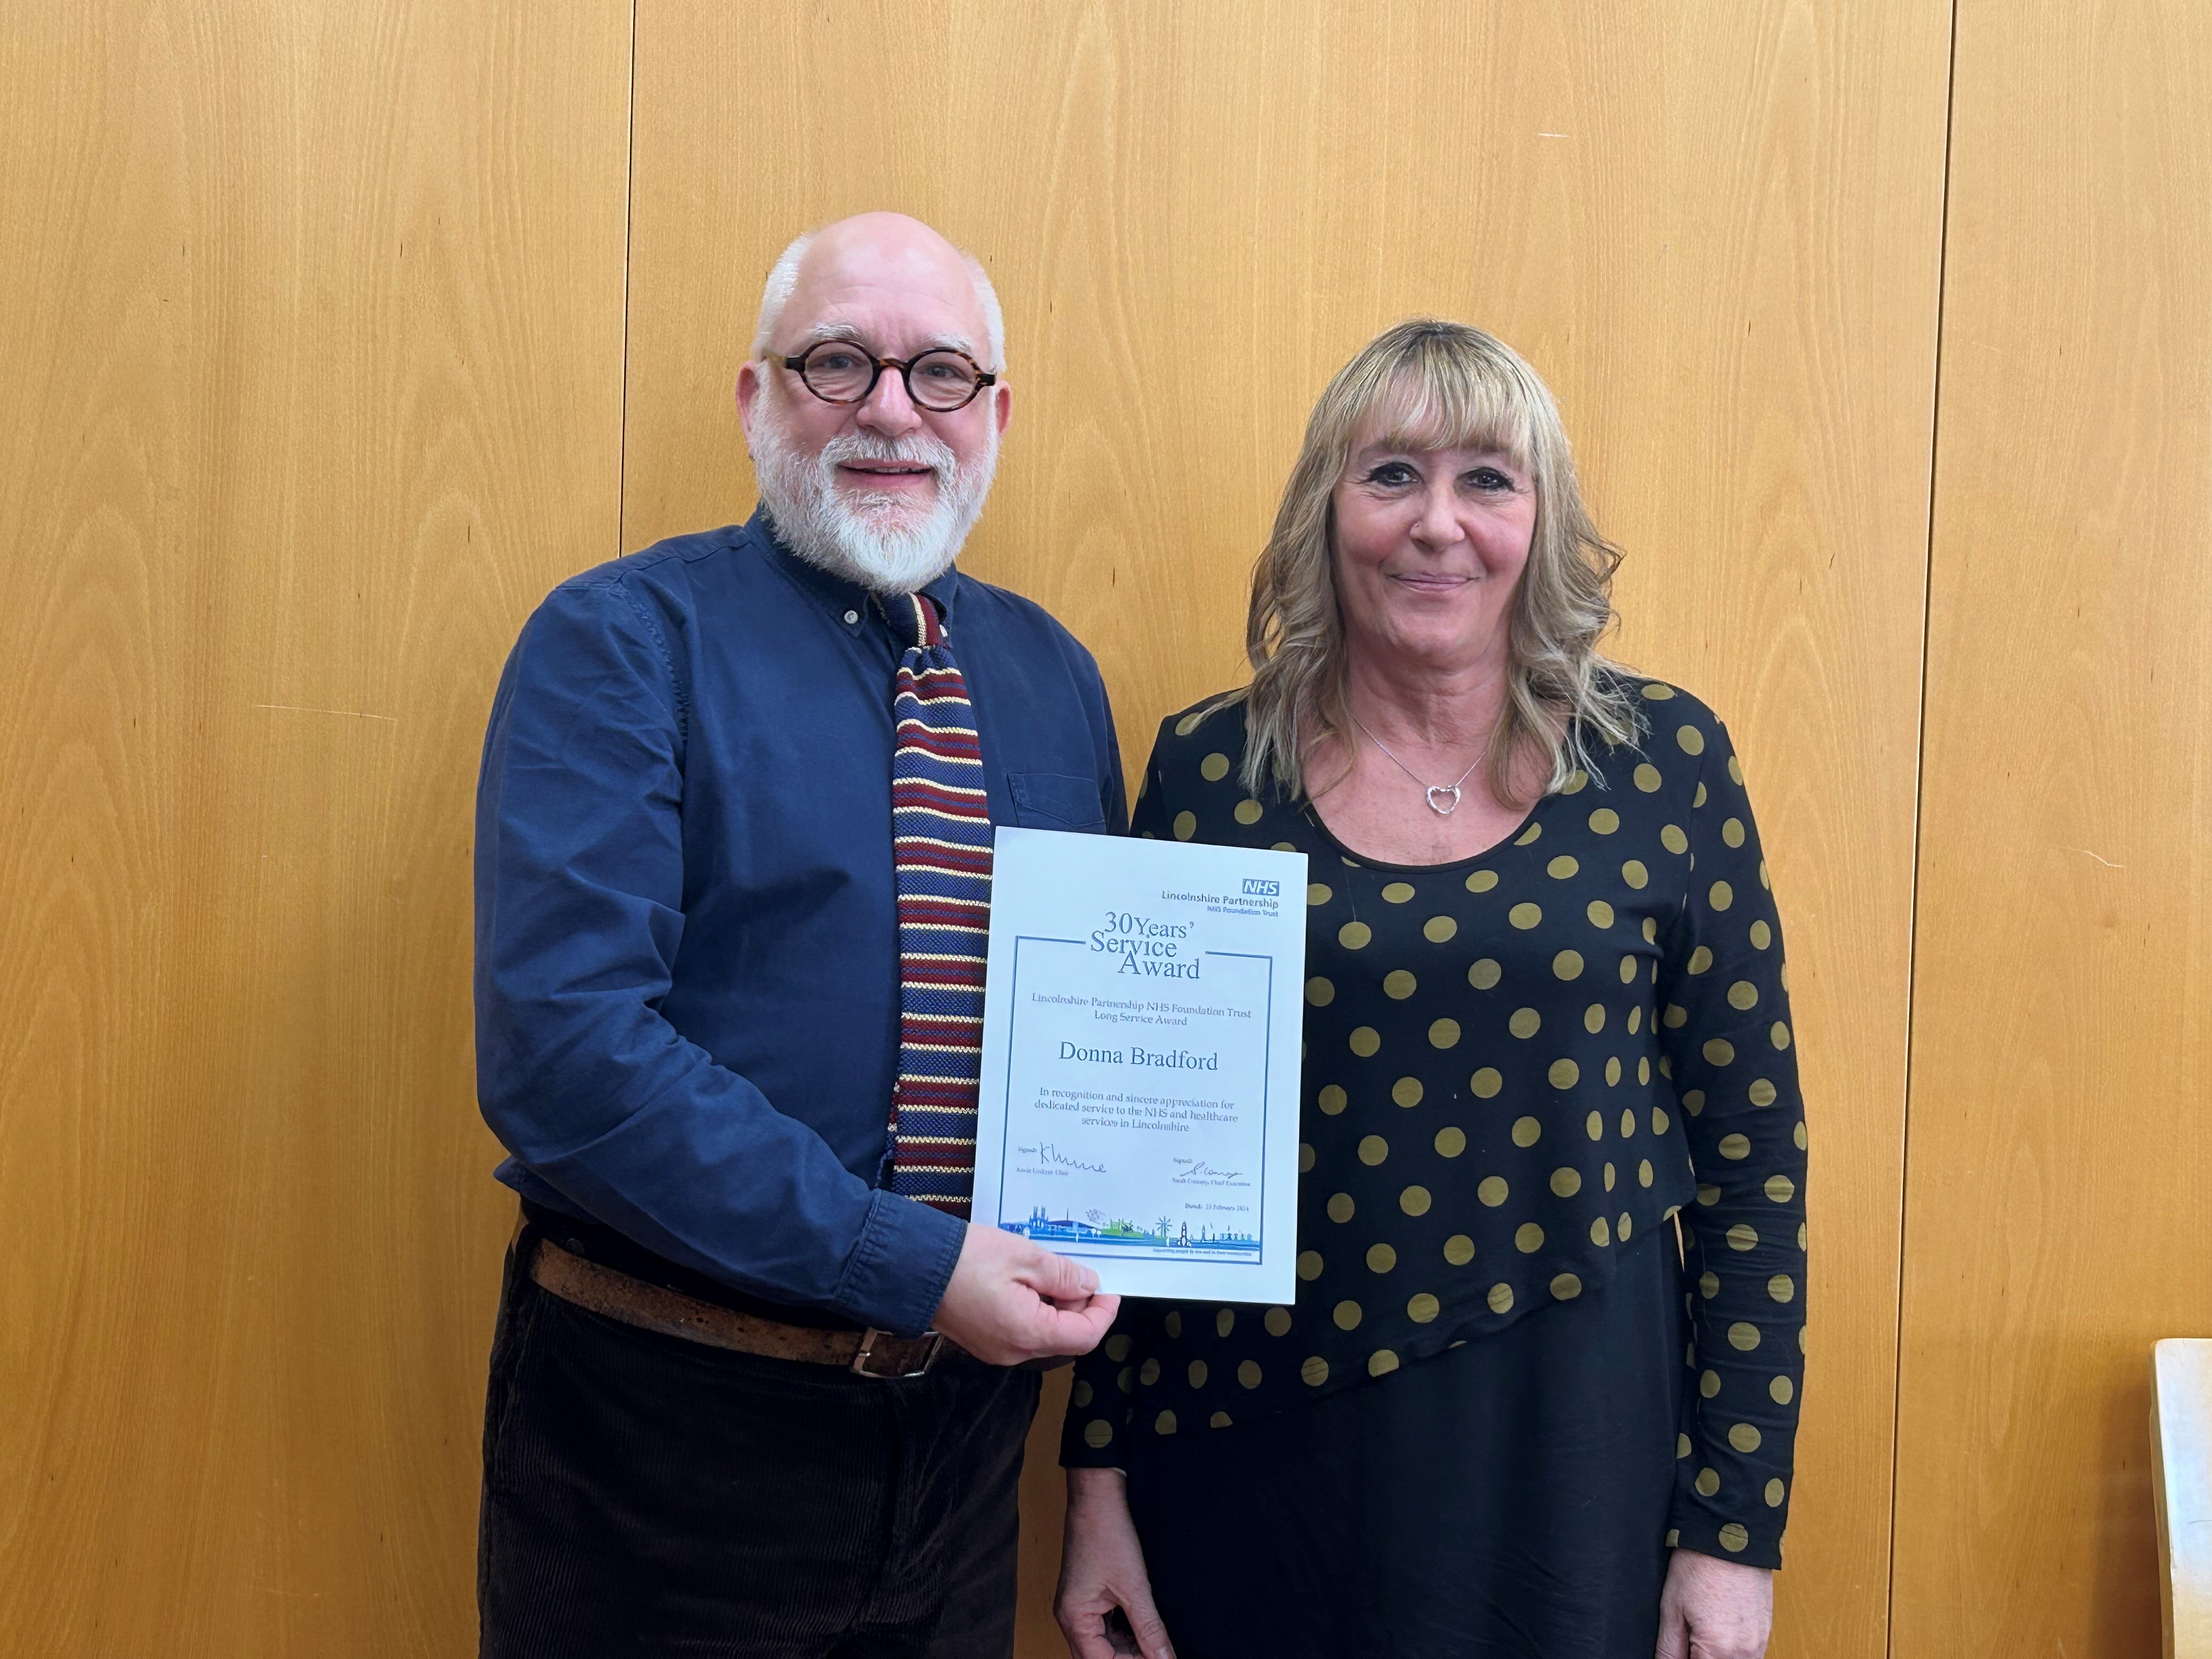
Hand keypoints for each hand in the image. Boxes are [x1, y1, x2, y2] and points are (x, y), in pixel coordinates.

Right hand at [930, 1222, 1119, 1366]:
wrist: (911, 1267)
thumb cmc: (964, 1260)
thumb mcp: (1024, 1257)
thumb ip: (1062, 1275)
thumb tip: (1088, 1284)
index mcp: (1028, 1334)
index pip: (1085, 1336)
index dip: (1104, 1312)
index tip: (1109, 1289)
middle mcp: (1014, 1351)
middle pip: (1066, 1337)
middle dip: (1079, 1305)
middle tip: (1075, 1270)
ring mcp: (998, 1350)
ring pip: (1045, 1333)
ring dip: (1056, 1305)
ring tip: (1047, 1271)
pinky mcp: (986, 1341)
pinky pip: (1024, 1330)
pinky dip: (1036, 1309)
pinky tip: (1027, 1281)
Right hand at [1056, 1469, 1174, 1658]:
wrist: (1098, 1496)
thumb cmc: (1108, 1534)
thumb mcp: (1135, 1587)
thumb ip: (1150, 1628)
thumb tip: (1164, 1658)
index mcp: (1075, 1619)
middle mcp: (1070, 1617)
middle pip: (1098, 1657)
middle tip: (1158, 1654)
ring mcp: (1077, 1606)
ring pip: (1102, 1644)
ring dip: (1127, 1648)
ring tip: (1154, 1643)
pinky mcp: (1086, 1595)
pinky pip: (1103, 1627)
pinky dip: (1123, 1633)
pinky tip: (1143, 1628)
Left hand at [1655, 1548, 1771, 1658]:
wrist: (1731, 1534)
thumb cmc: (1699, 1566)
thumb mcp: (1672, 1609)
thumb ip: (1669, 1650)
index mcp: (1718, 1650)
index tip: (1677, 1651)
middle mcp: (1745, 1653)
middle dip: (1700, 1658)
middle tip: (1686, 1642)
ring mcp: (1759, 1644)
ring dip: (1716, 1657)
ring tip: (1699, 1635)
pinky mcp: (1766, 1633)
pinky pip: (1749, 1657)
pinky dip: (1732, 1654)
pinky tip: (1717, 1633)